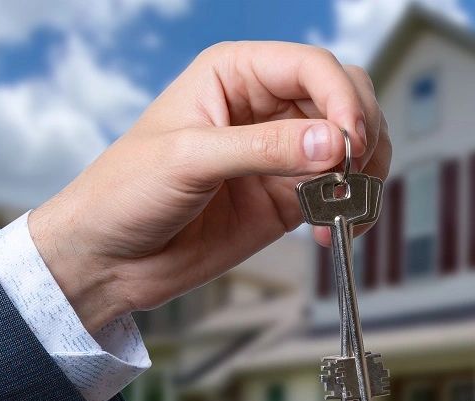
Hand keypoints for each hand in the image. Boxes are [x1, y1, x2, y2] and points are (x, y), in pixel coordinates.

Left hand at [28, 42, 390, 333]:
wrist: (109, 258)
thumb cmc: (126, 192)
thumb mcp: (189, 161)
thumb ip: (263, 149)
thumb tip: (334, 145)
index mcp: (235, 74)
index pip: (313, 67)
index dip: (343, 100)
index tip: (350, 143)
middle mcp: (266, 106)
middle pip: (346, 98)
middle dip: (363, 133)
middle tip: (352, 176)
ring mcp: (282, 153)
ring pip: (354, 145)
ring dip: (365, 175)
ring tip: (345, 209)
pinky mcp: (289, 198)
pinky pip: (341, 193)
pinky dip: (352, 210)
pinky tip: (333, 232)